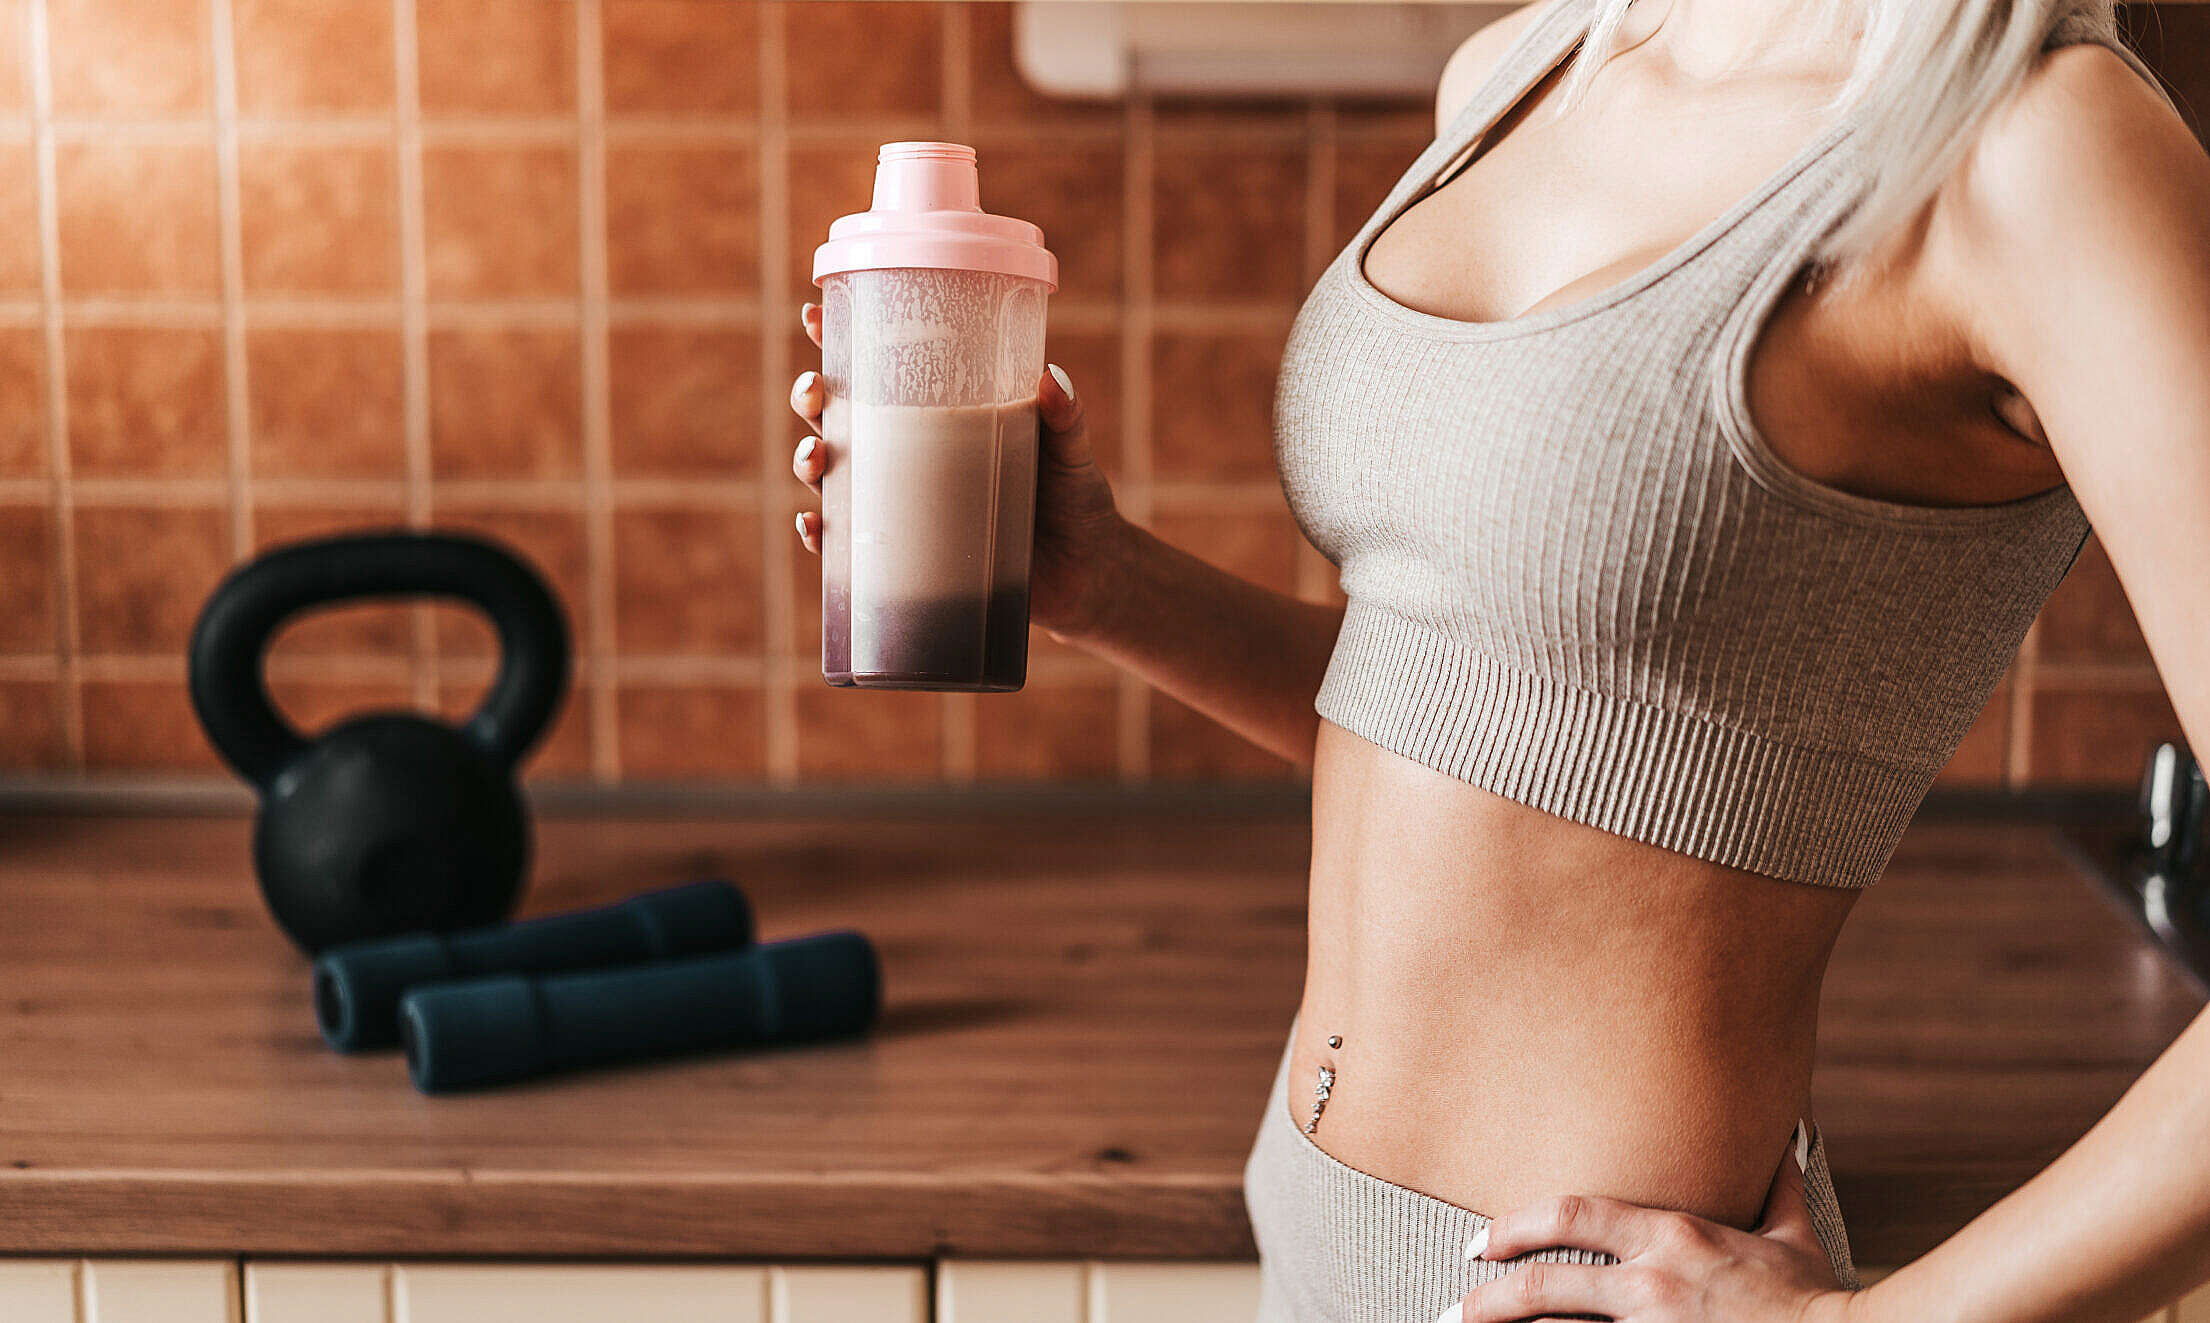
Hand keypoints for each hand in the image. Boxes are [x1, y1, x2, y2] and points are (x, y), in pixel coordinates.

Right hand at [787, 301, 1127, 640]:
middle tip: (814, 390)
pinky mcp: (906, 556)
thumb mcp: (1070, 454)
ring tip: (816, 457)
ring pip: (834, 477)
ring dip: (809, 462)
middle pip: (841, 416)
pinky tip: (814, 528)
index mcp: (943, 415)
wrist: (1086, 575)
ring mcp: (905, 505)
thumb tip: (1051, 379)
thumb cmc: (1076, 501)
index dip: (842, 339)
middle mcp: (913, 456)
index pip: (882, 369)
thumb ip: (1065, 420)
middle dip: (812, 397)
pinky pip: (849, 547)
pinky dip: (822, 537)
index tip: (815, 315)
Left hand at [1442, 1128, 1856, 1322]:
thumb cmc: (1816, 1300)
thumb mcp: (1792, 1234)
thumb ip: (1776, 1182)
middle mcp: (1652, 1284)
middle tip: (1460, 1303)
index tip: (1486, 1241)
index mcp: (1672, 1237)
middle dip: (1492, 1295)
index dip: (1518, 1224)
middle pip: (1546, 1284)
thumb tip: (1792, 1130)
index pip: (1573, 1213)